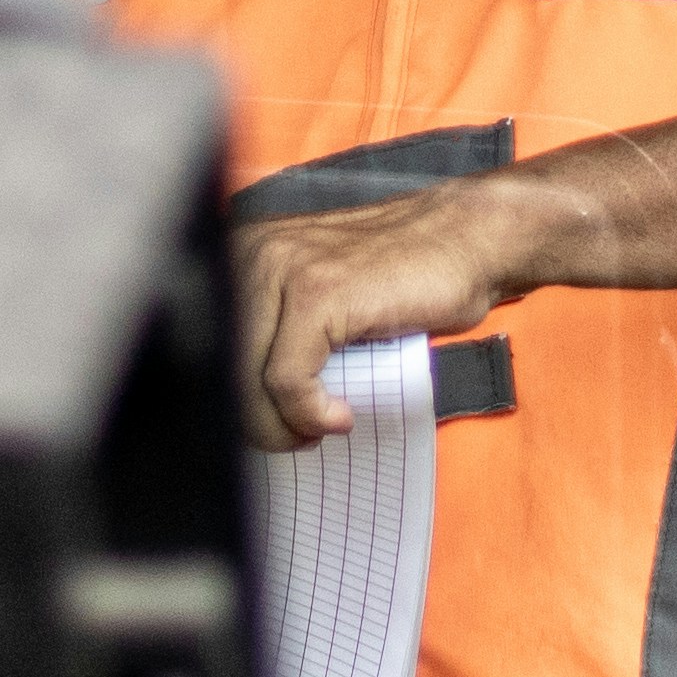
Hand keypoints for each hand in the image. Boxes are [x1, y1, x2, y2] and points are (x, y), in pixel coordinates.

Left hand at [233, 181, 521, 449]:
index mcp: (243, 250)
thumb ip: (278, 335)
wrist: (468, 238)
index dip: (236, 400)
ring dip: (280, 425)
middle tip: (299, 438)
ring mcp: (282, 268)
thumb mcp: (321, 297)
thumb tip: (245, 406)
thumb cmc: (405, 274)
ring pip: (246, 379)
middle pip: (220, 366)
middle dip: (256, 421)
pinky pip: (286, 380)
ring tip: (320, 428)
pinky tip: (338, 417)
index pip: (209, 345)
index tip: (271, 425)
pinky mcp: (316, 293)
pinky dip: (309, 413)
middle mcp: (251, 250)